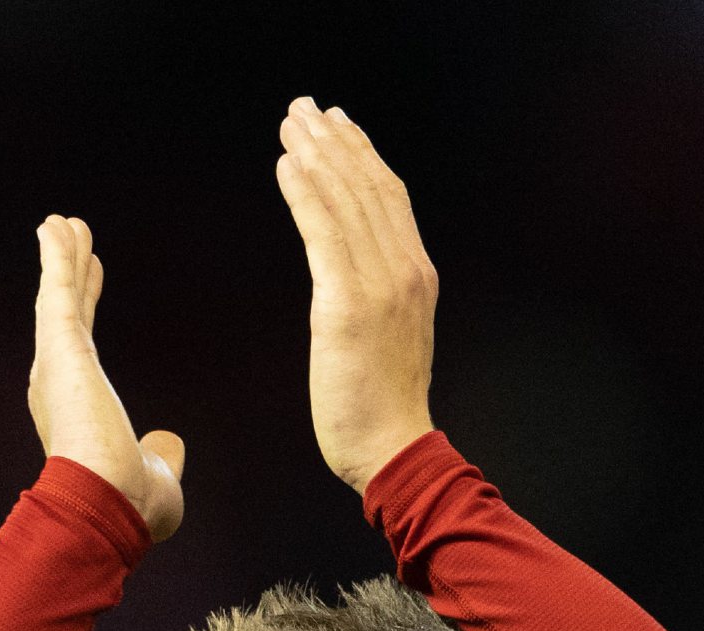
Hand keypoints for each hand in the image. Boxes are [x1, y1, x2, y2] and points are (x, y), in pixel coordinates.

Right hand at [28, 215, 185, 542]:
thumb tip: (168, 445)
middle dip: (70, 276)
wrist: (107, 504)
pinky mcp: (61, 346)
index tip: (92, 277)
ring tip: (65, 222)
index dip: (85, 309)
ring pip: (59, 297)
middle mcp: (57, 385)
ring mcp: (56, 363)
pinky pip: (58, 289)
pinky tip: (56, 226)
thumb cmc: (130, 506)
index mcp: (76, 412)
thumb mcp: (156, 476)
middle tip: (73, 239)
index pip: (81, 347)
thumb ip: (160, 456)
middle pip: (65, 316)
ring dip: (62, 258)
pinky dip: (56, 257)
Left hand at [276, 98, 436, 494]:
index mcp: (417, 277)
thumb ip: (380, 301)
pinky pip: (324, 232)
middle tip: (304, 107)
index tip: (339, 124)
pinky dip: (304, 193)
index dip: (362, 154)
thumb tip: (355, 282)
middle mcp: (404, 270)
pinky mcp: (348, 304)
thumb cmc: (385, 409)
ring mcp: (380, 285)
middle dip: (334, 141)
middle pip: (367, 187)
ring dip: (314, 154)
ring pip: (346, 200)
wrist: (393, 449)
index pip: (390, 198)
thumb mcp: (391, 341)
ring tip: (290, 123)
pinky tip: (286, 165)